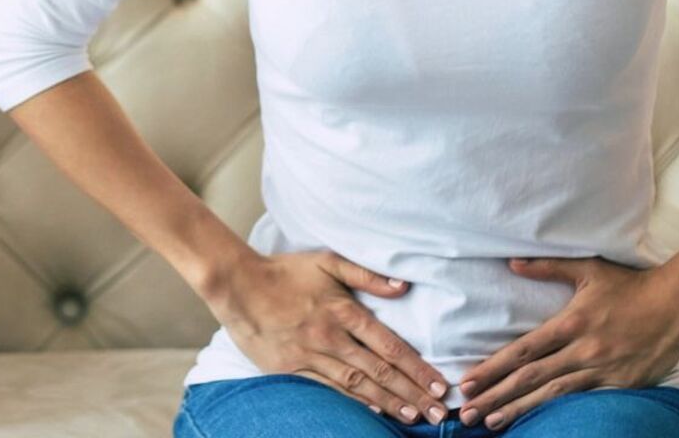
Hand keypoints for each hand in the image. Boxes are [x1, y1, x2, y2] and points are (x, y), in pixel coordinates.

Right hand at [207, 250, 453, 425]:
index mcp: (343, 311)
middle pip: (379, 371)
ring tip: (413, 417)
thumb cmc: (284, 271)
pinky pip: (328, 388)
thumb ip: (367, 276)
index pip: (390, 346)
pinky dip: (352, 402)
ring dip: (388, 402)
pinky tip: (371, 412)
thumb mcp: (327, 262)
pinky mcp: (291, 368)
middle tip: (439, 412)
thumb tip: (404, 286)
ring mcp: (310, 355)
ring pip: (357, 385)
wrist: (237, 285)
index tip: (440, 385)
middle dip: (413, 393)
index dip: (417, 368)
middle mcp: (331, 337)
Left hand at [453, 256, 678, 430]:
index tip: (467, 381)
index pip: (522, 351)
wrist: (678, 304)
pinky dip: (558, 413)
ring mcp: (602, 371)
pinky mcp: (620, 385)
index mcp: (571, 323)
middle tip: (466, 412)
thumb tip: (512, 263)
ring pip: (552, 396)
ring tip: (491, 422)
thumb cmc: (630, 284)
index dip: (492, 368)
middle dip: (495, 396)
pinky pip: (583, 401)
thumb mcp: (588, 268)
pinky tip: (538, 423)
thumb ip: (548, 268)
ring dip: (519, 410)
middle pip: (530, 378)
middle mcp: (583, 351)